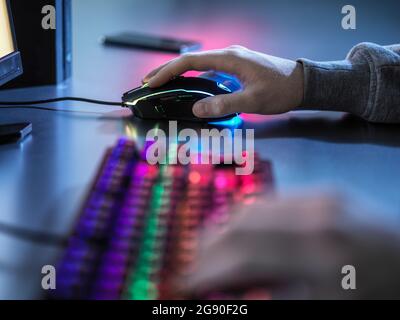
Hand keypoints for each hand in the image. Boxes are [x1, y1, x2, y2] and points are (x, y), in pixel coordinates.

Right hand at [143, 46, 303, 117]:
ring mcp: (233, 60)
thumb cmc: (281, 90)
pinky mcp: (237, 67)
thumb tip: (197, 108)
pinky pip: (210, 70)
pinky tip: (190, 87)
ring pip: (199, 65)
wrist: (302, 84)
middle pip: (191, 60)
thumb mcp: (253, 101)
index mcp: (230, 58)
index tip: (152, 82)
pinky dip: (195, 78)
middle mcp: (229, 55)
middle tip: (150, 82)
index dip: (168, 71)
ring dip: (181, 74)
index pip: (190, 62)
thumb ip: (224, 104)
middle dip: (168, 71)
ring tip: (165, 84)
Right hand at [178, 195, 399, 298]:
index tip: (188, 283)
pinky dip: (248, 219)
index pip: (244, 255)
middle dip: (209, 245)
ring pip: (253, 206)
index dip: (208, 270)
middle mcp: (316, 216)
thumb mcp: (323, 306)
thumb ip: (272, 294)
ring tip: (211, 250)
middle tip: (194, 266)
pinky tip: (242, 235)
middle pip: (242, 222)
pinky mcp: (324, 192)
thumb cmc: (375, 294)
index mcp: (321, 255)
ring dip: (225, 229)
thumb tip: (226, 290)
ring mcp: (321, 197)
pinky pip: (272, 202)